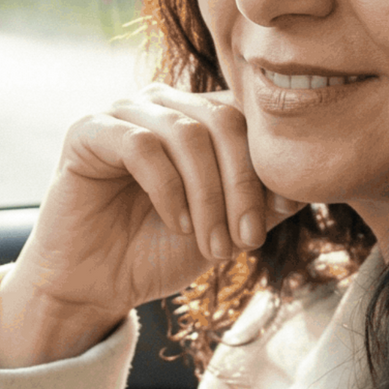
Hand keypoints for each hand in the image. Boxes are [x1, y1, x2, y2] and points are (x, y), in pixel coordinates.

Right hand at [0, 84, 301, 366]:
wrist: (98, 283)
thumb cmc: (158, 251)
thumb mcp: (225, 229)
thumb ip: (262, 203)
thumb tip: (300, 184)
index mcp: (199, 116)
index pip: (248, 119)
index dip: (265, 169)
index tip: (272, 223)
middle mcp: (164, 104)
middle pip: (223, 121)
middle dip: (242, 185)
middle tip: (246, 241)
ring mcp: (125, 112)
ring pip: (187, 134)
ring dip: (208, 197)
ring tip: (212, 245)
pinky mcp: (88, 131)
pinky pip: (141, 146)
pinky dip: (168, 190)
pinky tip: (176, 224)